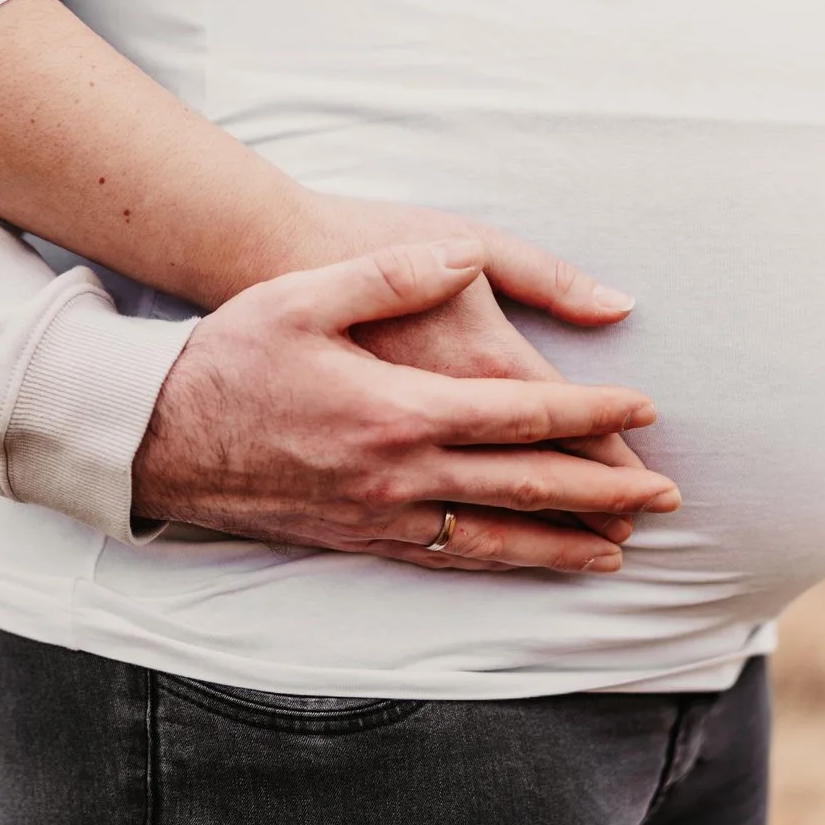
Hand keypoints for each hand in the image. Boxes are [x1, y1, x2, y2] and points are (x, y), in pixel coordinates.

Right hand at [132, 241, 681, 571]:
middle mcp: (399, 475)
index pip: (520, 416)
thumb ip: (393, 275)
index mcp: (399, 409)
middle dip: (606, 494)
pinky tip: (529, 565)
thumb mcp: (305, 296)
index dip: (590, 415)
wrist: (155, 436)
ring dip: (565, 546)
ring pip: (494, 541)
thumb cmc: (231, 354)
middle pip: (526, 490)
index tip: (645, 411)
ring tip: (622, 550)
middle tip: (669, 498)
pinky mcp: (358, 540)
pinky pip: (448, 561)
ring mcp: (380, 517)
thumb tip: (461, 258)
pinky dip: (502, 566)